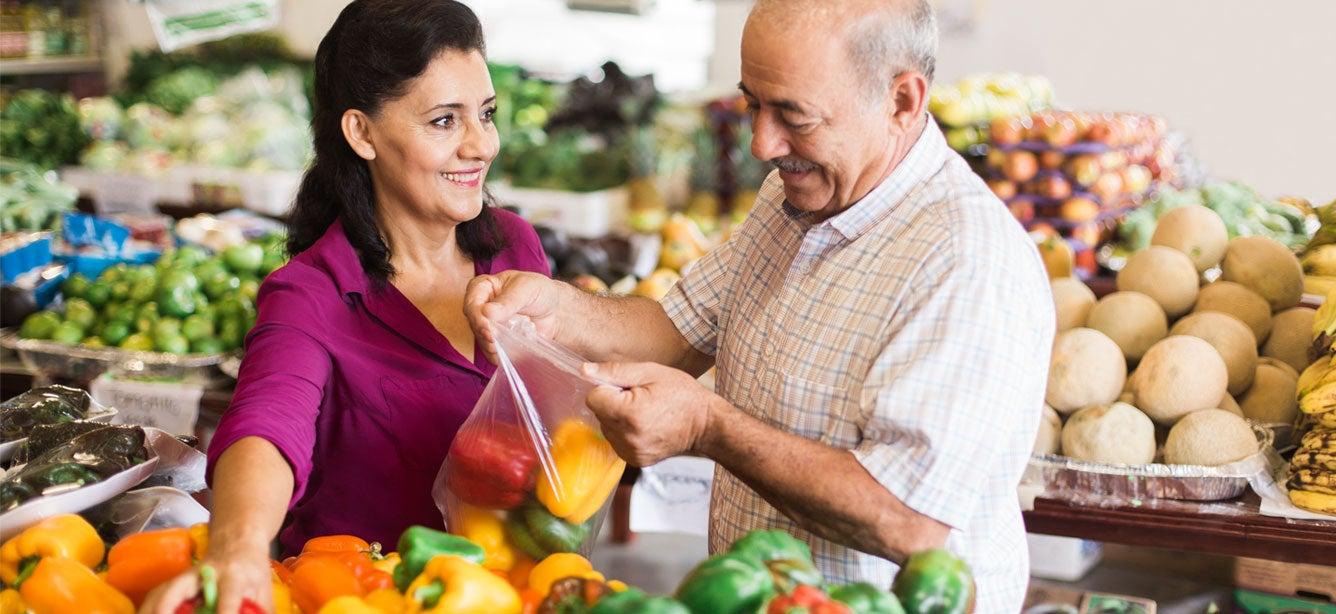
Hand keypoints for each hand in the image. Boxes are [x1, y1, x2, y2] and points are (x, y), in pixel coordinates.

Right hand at [140, 539, 272, 613]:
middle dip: (165, 607)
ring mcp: (188, 575)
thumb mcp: (264, 589)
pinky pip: (157, 594)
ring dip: (149, 608)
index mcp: (234, 575)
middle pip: (179, 587)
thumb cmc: (252, 567)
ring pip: (162, 590)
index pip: (228, 595)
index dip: (225, 612)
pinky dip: (148, 608)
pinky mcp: (176, 579)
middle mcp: (206, 573)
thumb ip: (261, 610)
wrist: (238, 539)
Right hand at [465, 270, 566, 360]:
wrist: (554, 309)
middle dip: (485, 335)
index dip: (477, 317)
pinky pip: (491, 353)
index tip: (487, 329)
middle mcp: (481, 306)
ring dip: (493, 346)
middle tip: (496, 341)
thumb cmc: (539, 291)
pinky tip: (509, 354)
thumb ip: (508, 301)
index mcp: (483, 287)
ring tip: (508, 346)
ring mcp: (487, 326)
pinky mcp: (495, 341)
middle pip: (474, 324)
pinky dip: (499, 356)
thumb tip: (487, 312)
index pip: (472, 303)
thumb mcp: (527, 289)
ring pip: (481, 340)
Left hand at [583, 361, 720, 466]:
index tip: (629, 387)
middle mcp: (627, 437)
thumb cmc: (682, 394)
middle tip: (641, 398)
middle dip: (613, 402)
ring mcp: (631, 452)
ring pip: (606, 427)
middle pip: (599, 413)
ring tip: (645, 412)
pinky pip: (616, 440)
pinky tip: (645, 425)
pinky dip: (625, 431)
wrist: (706, 424)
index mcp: (630, 413)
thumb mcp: (650, 372)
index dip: (608, 388)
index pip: (593, 398)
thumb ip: (614, 371)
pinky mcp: (635, 460)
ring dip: (618, 418)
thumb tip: (585, 370)